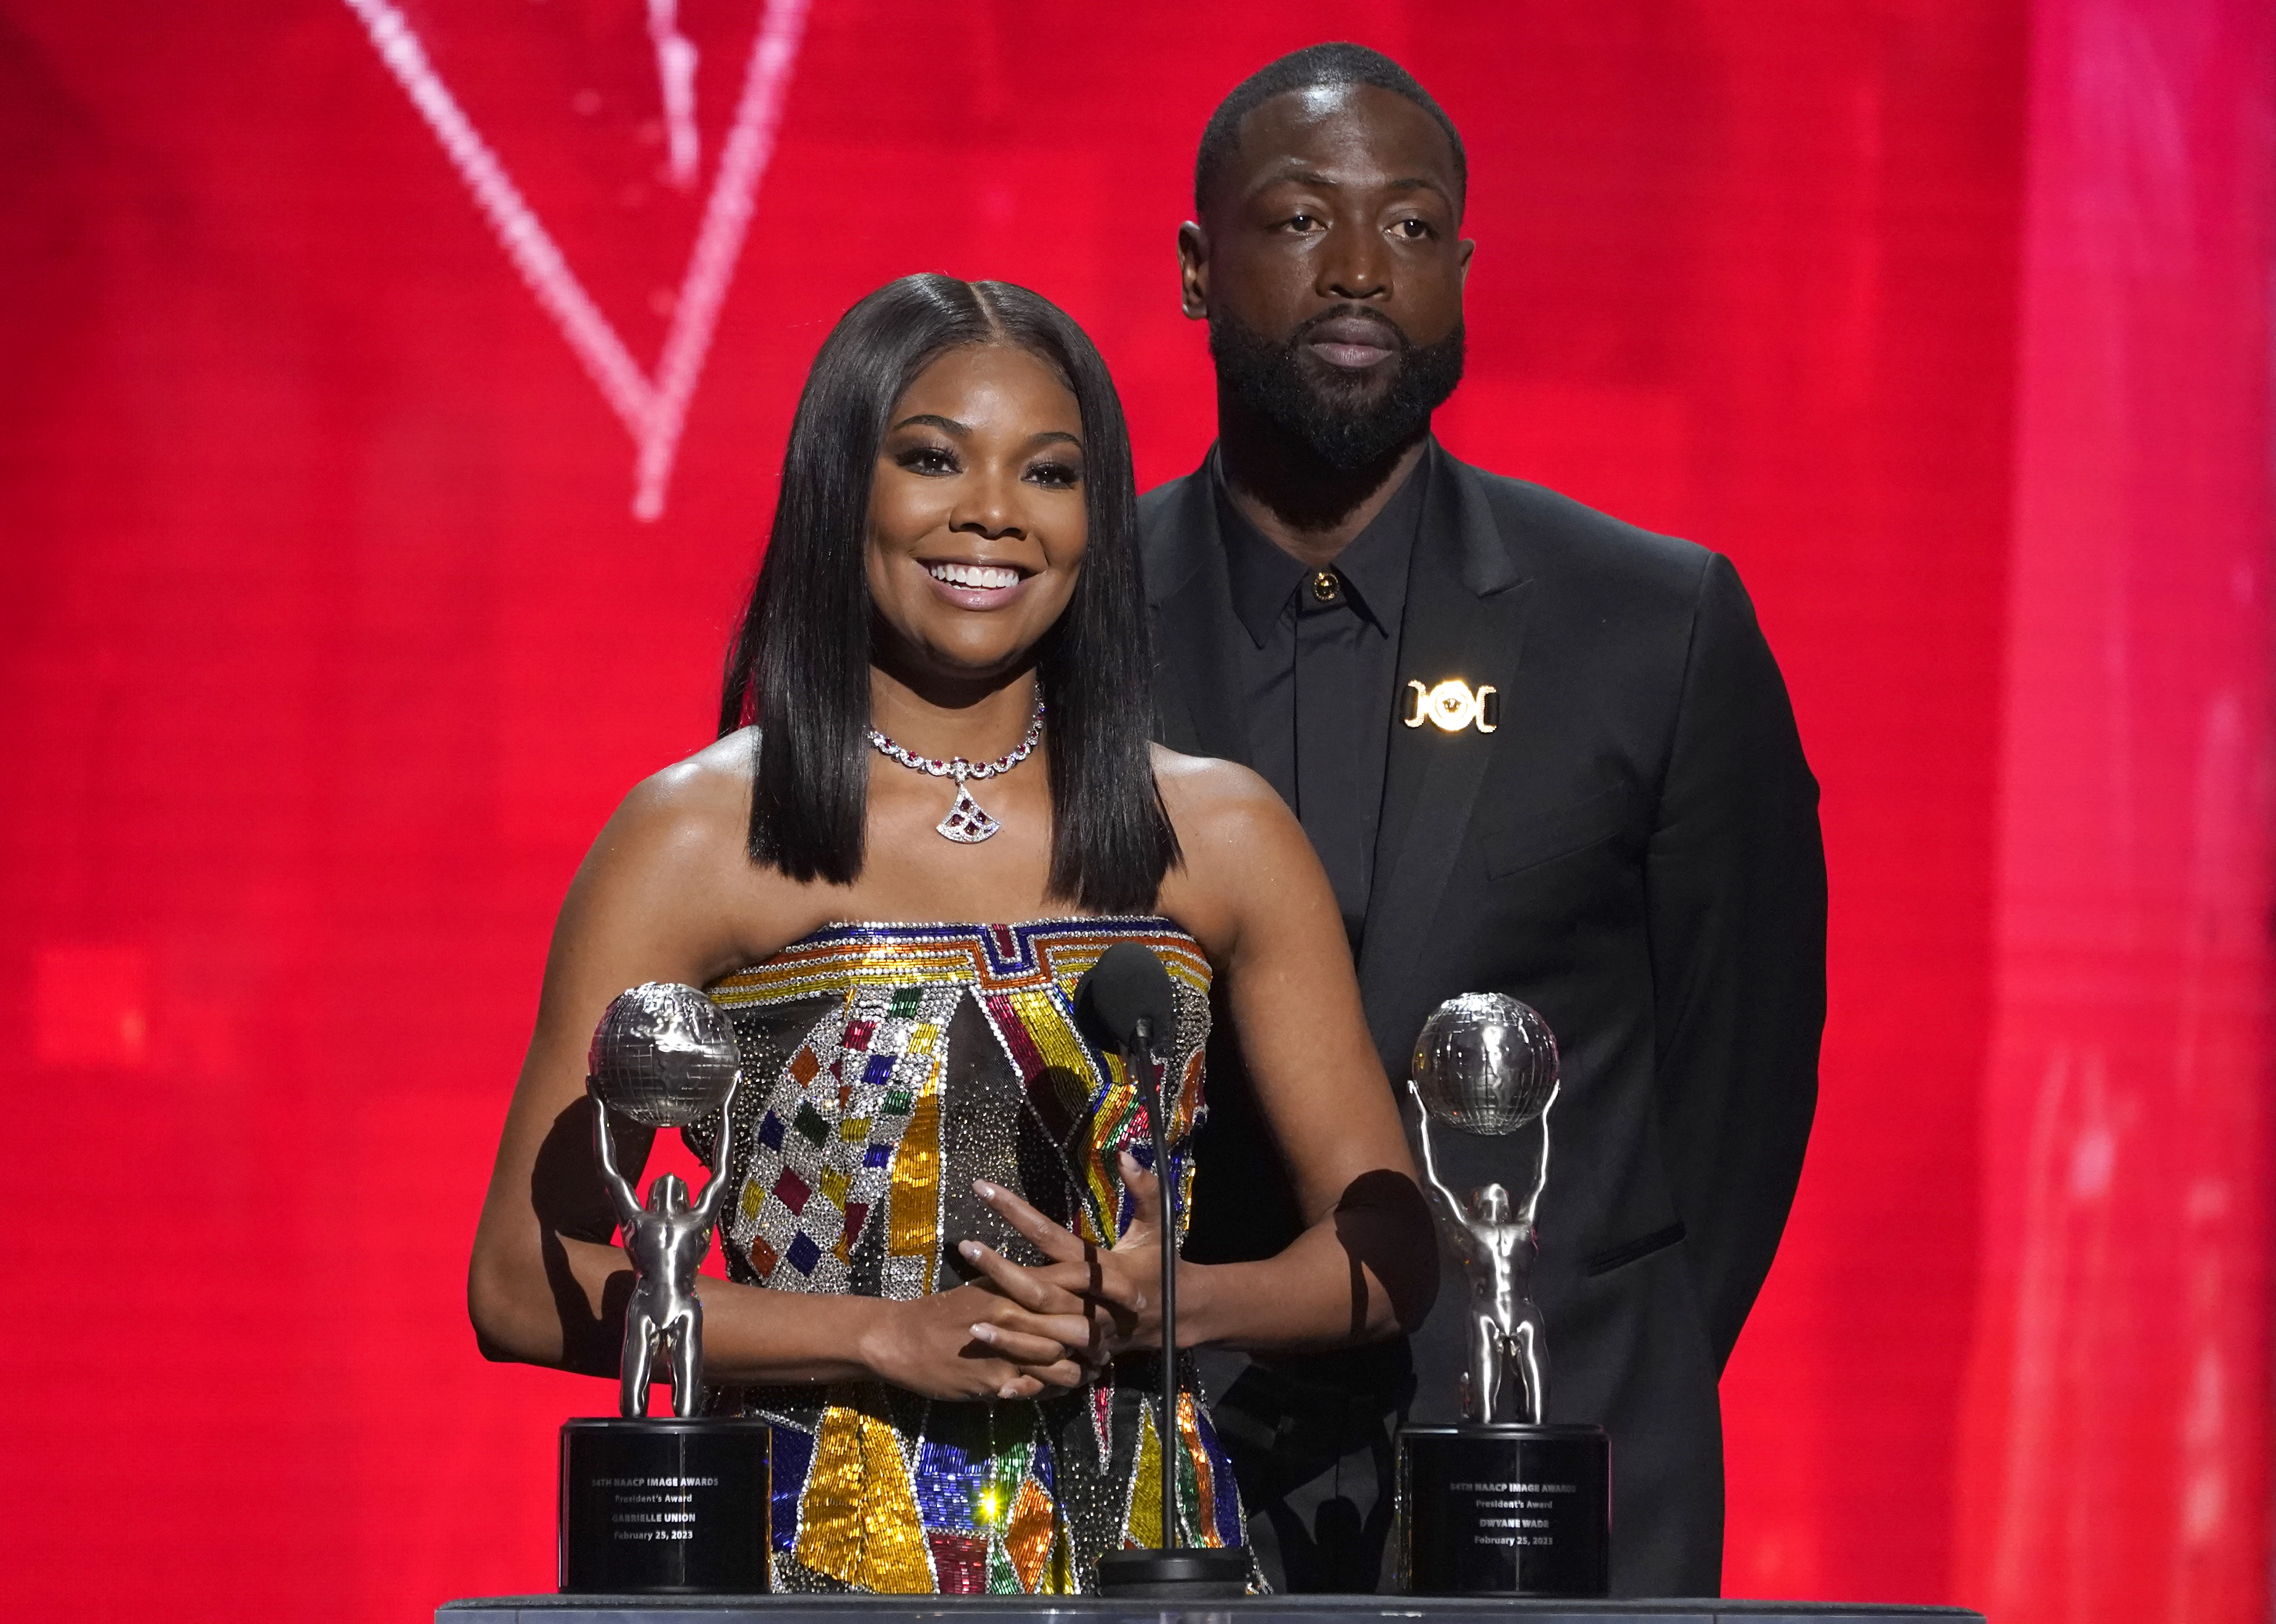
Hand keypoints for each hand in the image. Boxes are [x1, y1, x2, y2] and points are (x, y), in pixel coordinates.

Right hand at [856, 1279, 1088, 1401]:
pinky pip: (1039, 1389)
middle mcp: (1016, 1310)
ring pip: (1065, 1362)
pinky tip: (1053, 1388)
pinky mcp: (995, 1379)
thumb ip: (1025, 1289)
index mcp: (1015, 1283)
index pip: (1077, 1277)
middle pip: (1080, 1323)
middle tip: (1106, 1349)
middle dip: (1100, 1340)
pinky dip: (1053, 1390)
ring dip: (1080, 1370)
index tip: (1131, 1300)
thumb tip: (1064, 1295)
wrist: (899, 1338)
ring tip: (1087, 1372)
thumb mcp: (986, 1289)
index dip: (1109, 1288)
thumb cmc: (945, 1312)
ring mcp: (1007, 1347)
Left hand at [955, 1152, 1163, 1378]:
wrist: (1179, 1316)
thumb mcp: (1157, 1226)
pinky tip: (998, 1383)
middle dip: (1001, 1269)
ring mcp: (1089, 1332)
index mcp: (1102, 1265)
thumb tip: (1124, 1153)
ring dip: (1008, 1330)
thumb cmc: (1161, 1265)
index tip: (983, 1189)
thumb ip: (1144, 1189)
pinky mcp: (1087, 1357)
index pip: (1051, 1236)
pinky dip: (1030, 1380)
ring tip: (969, 1319)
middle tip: (965, 1247)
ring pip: (1044, 1333)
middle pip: (1040, 1287)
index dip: (1017, 1212)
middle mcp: (1092, 1300)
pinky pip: (1056, 1372)